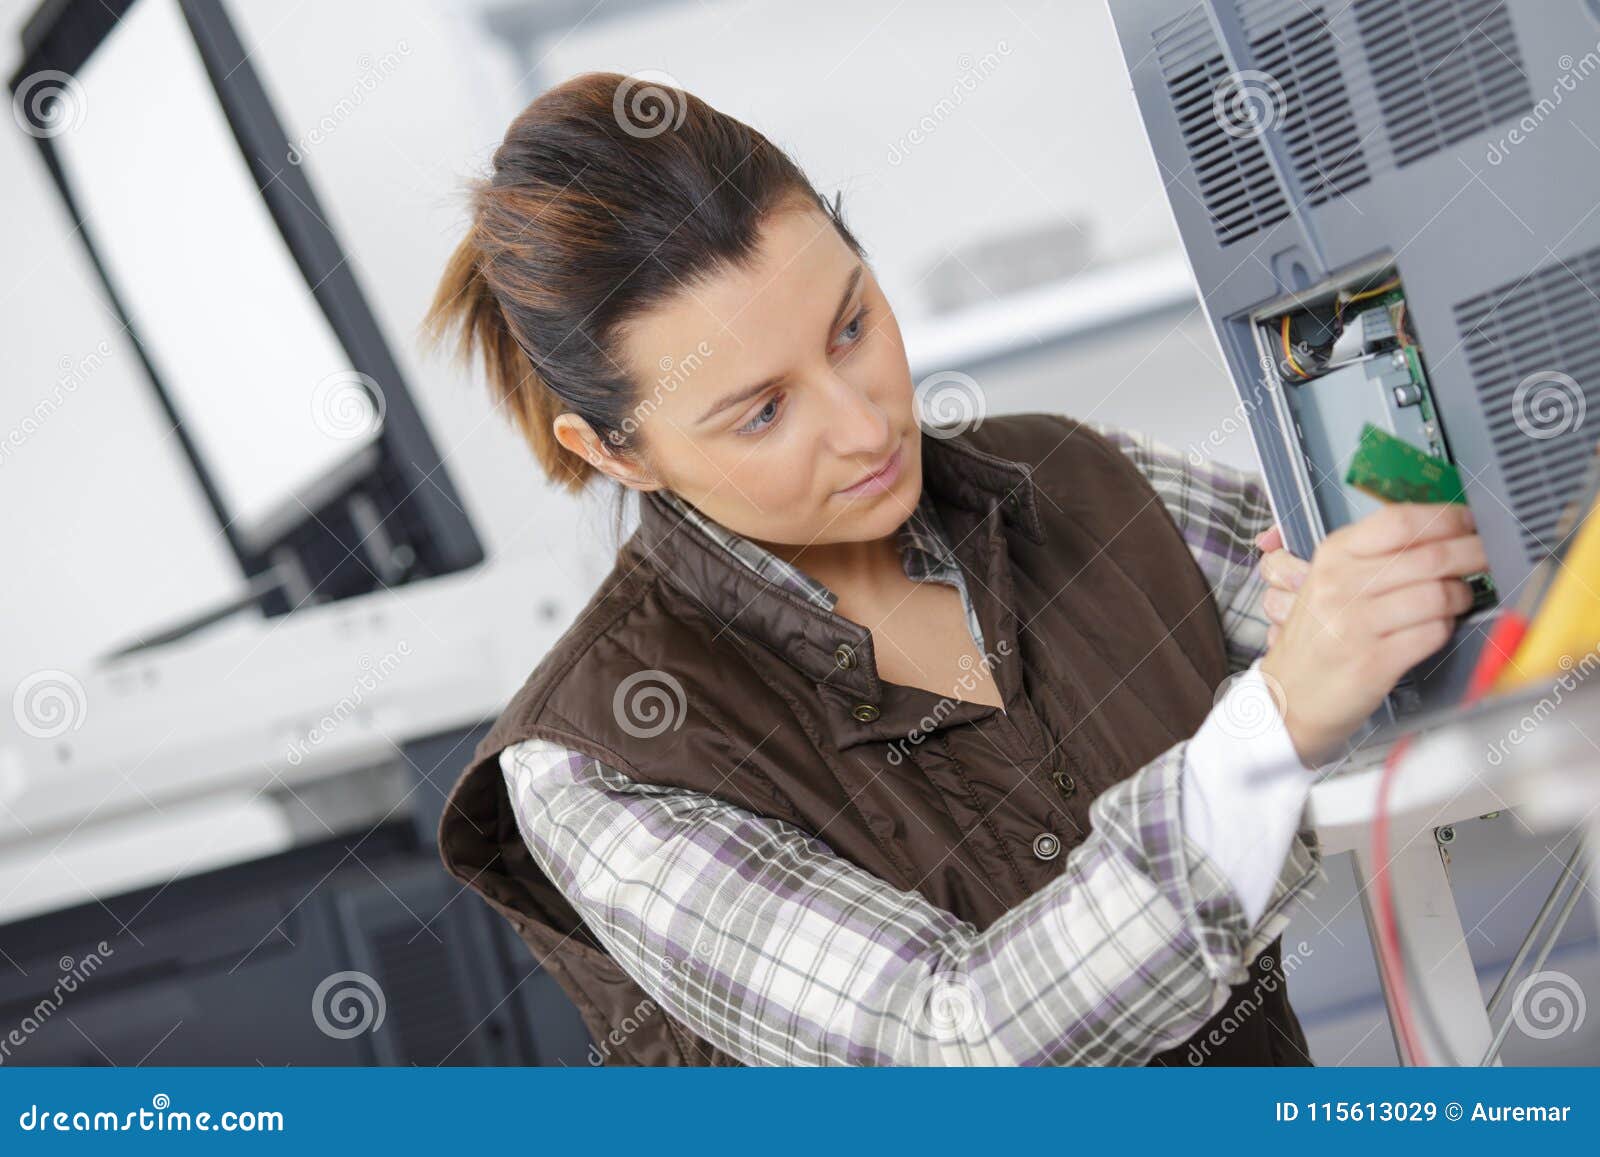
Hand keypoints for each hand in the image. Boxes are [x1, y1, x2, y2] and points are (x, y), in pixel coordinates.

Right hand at [1258, 503, 1486, 766]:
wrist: (1289, 695)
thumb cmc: (1321, 635)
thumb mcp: (1333, 581)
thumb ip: (1378, 555)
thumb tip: (1445, 532)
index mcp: (1333, 556)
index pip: (1399, 522)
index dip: (1447, 518)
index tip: (1471, 522)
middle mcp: (1340, 585)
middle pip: (1429, 556)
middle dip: (1473, 554)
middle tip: (1488, 557)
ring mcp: (1355, 624)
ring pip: (1438, 595)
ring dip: (1461, 597)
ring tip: (1458, 601)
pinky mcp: (1373, 661)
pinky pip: (1433, 633)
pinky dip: (1445, 630)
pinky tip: (1435, 629)